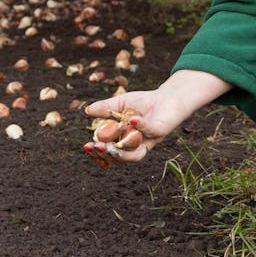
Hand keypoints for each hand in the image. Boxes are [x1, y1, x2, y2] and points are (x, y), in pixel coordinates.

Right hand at [83, 69, 229, 164]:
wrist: (168, 97)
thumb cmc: (144, 103)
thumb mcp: (120, 103)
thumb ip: (105, 108)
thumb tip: (87, 110)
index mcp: (124, 140)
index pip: (109, 152)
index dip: (98, 153)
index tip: (87, 147)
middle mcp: (136, 145)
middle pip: (120, 159)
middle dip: (107, 155)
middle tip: (96, 147)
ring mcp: (148, 141)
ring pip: (134, 155)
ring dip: (121, 153)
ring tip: (108, 145)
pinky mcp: (160, 133)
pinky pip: (149, 131)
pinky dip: (140, 126)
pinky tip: (131, 120)